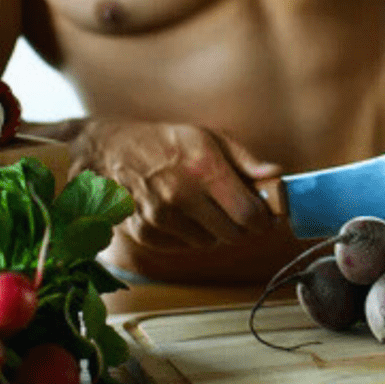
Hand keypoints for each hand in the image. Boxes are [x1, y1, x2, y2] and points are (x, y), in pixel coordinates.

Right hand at [65, 120, 278, 251]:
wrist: (107, 152)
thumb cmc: (163, 142)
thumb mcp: (207, 137)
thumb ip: (245, 159)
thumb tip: (277, 176)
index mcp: (204, 166)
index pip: (250, 213)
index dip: (264, 219)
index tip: (265, 215)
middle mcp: (183, 194)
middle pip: (233, 234)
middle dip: (241, 226)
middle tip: (237, 212)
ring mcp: (162, 217)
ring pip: (210, 243)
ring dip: (214, 231)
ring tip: (202, 207)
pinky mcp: (147, 233)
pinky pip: (185, 246)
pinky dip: (189, 235)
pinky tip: (180, 213)